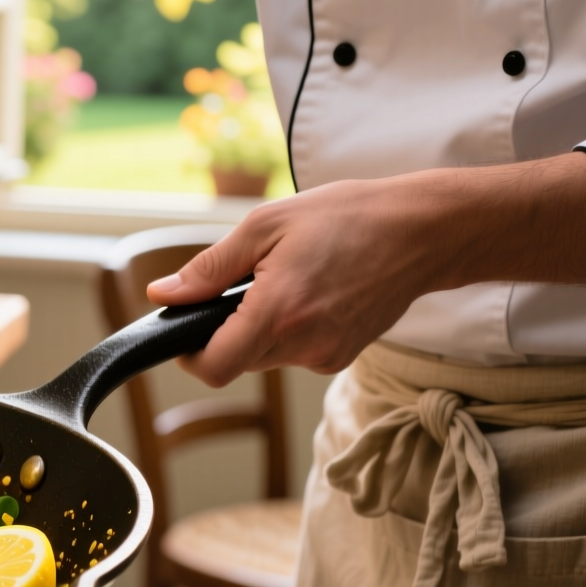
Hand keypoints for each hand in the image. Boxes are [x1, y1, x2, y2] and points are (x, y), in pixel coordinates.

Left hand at [145, 153, 585, 385]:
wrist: (423, 231)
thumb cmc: (347, 218)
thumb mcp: (265, 226)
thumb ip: (208, 268)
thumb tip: (162, 294)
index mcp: (277, 312)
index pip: (213, 368)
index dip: (190, 353)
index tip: (187, 329)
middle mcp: (303, 345)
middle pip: (236, 361)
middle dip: (228, 330)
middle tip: (249, 284)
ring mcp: (326, 356)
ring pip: (264, 358)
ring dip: (260, 328)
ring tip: (288, 281)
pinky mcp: (341, 357)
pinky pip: (294, 353)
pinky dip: (289, 330)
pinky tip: (312, 293)